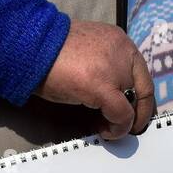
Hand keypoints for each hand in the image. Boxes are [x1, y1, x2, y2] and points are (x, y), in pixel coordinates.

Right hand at [35, 20, 154, 136]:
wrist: (29, 47)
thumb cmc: (52, 52)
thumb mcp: (89, 53)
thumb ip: (107, 66)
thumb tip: (114, 93)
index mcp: (120, 41)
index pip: (142, 74)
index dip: (141, 98)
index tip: (133, 112)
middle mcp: (123, 51)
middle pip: (143, 89)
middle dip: (137, 113)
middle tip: (127, 127)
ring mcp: (114, 69)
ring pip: (133, 104)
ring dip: (124, 121)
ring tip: (108, 128)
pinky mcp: (102, 87)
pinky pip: (121, 114)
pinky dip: (117, 128)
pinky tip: (104, 131)